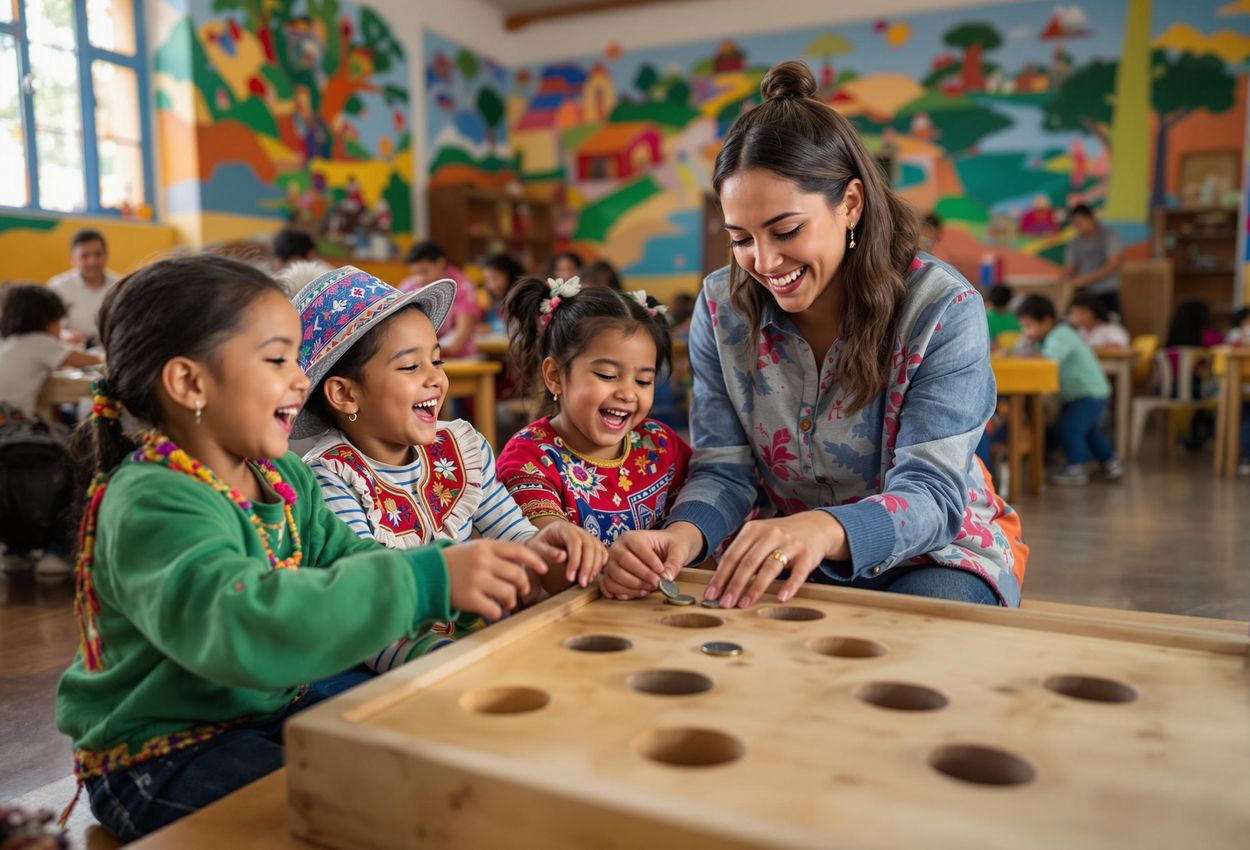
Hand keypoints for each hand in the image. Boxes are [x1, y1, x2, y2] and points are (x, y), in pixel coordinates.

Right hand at [443, 540, 547, 619]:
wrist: (425, 574)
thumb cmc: (454, 562)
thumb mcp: (474, 549)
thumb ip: (496, 553)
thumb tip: (523, 564)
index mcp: (486, 546)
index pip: (519, 550)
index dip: (535, 560)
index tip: (544, 568)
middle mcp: (483, 561)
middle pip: (518, 574)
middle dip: (524, 586)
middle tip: (522, 592)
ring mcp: (476, 579)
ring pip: (509, 593)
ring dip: (511, 601)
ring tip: (506, 603)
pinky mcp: (469, 598)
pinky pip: (495, 609)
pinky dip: (498, 612)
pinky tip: (493, 612)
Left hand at [526, 521, 607, 587]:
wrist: (544, 540)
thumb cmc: (539, 545)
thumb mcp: (536, 547)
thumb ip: (548, 552)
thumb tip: (562, 557)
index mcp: (564, 528)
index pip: (574, 542)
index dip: (575, 560)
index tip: (570, 577)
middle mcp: (579, 530)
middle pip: (589, 546)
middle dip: (587, 566)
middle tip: (582, 584)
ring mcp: (588, 536)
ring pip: (598, 549)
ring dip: (595, 568)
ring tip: (585, 582)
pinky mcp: (593, 544)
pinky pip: (602, 553)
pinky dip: (600, 564)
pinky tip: (592, 576)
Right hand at [601, 523, 701, 599]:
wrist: (665, 549)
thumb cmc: (670, 546)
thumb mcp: (678, 550)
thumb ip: (674, 563)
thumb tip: (667, 577)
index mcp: (633, 536)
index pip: (637, 546)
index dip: (649, 560)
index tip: (661, 570)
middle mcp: (618, 547)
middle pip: (623, 560)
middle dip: (641, 575)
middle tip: (657, 583)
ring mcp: (612, 562)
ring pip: (614, 574)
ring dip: (632, 586)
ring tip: (649, 588)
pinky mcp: (611, 575)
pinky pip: (609, 586)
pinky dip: (622, 592)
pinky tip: (638, 593)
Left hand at [708, 512, 845, 608]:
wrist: (815, 526)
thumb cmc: (780, 537)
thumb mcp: (758, 537)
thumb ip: (741, 553)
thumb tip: (719, 581)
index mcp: (752, 530)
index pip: (732, 556)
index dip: (720, 576)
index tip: (711, 594)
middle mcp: (770, 534)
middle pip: (748, 562)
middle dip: (734, 585)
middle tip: (725, 603)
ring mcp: (789, 544)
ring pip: (769, 567)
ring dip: (755, 588)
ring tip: (745, 604)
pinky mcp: (807, 555)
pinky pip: (798, 572)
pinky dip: (789, 585)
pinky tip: (781, 598)